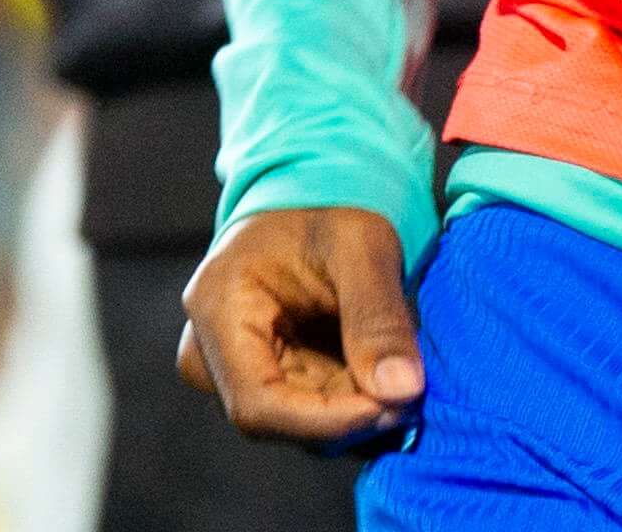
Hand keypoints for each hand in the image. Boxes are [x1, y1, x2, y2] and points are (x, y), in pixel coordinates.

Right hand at [178, 205, 422, 445]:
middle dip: (352, 413)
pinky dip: (352, 400)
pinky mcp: (259, 378)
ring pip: (299, 424)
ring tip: (400, 367)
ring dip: (357, 407)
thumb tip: (403, 391)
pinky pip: (308, 413)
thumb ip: (378, 318)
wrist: (310, 198)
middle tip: (413, 387)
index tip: (392, 407)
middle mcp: (208, 351)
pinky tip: (382, 370)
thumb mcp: (362, 248)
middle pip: (281, 420)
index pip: (259, 404)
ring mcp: (229, 370)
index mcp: (218, 309)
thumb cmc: (330, 208)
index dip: (328, 422)